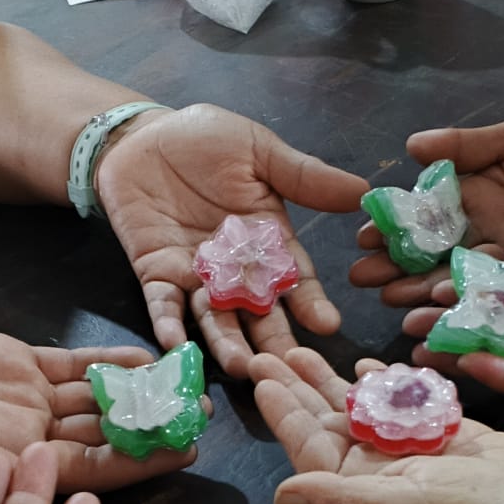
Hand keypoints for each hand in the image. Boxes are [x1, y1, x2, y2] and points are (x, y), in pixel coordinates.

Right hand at [0, 298, 204, 491]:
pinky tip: (146, 358)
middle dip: (150, 427)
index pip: (84, 470)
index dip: (134, 461)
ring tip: (188, 383)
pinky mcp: (12, 365)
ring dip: (139, 394)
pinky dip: (108, 363)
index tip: (182, 449)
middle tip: (203, 412)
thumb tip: (16, 475)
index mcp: (6, 463)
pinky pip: (72, 367)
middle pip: (100, 437)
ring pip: (93, 401)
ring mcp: (20, 401)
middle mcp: (21, 438)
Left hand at [94, 104, 367, 376]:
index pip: (294, 278)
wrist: (141, 136)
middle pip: (258, 312)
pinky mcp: (157, 275)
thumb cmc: (203, 140)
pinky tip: (176, 344)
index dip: (310, 302)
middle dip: (272, 340)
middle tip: (286, 367)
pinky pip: (164, 305)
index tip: (326, 325)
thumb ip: (304, 177)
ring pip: (215, 318)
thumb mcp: (259, 152)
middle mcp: (236, 269)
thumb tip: (362, 190)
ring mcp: (196, 276)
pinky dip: (170, 325)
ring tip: (240, 367)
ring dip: (226, 344)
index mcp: (268, 240)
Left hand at [249, 347, 503, 503]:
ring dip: (332, 381)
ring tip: (305, 349)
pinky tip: (365, 363)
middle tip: (268, 348)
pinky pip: (406, 405)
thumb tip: (279, 494)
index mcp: (360, 494)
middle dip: (298, 387)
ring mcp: (416, 457)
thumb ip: (336, 499)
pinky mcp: (450, 438)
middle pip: (328, 423)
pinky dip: (384, 383)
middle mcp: (381, 476)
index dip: (284, 412)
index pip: (310, 447)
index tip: (259, 376)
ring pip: (363, 410)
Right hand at [349, 115, 503, 303]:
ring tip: (394, 304)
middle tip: (361, 279)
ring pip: (465, 280)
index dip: (395, 228)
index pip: (425, 217)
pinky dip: (482, 301)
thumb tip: (412, 146)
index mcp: (475, 199)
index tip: (362, 236)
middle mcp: (488, 234)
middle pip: (435, 256)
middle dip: (398, 269)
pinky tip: (453, 307)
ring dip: (428, 293)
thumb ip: (467, 145)